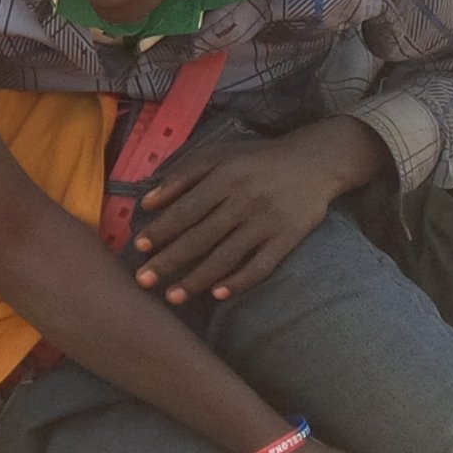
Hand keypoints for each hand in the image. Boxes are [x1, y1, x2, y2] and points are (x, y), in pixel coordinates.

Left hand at [132, 120, 385, 305]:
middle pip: (201, 236)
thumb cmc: (256, 158)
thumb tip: (148, 200)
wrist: (314, 161)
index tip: (139, 249)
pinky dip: (239, 281)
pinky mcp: (287, 238)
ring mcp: (267, 221)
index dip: (161, 229)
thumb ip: (183, 173)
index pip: (186, 209)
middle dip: (169, 261)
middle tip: (143, 281)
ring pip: (226, 255)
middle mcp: (244, 199)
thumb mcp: (219, 154)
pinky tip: (218, 294)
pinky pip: (261, 265)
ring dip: (196, 279)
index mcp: (225, 176)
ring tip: (172, 297)